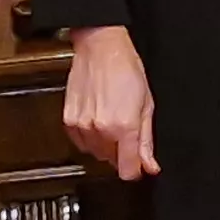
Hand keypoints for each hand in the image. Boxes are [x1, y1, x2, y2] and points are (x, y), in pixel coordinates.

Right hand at [63, 25, 157, 178]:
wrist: (100, 48)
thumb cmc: (126, 69)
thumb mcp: (146, 104)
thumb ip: (147, 141)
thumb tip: (150, 166)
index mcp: (124, 127)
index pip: (128, 171)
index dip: (135, 170)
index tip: (138, 165)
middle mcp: (101, 130)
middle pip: (112, 162)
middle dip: (121, 151)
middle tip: (125, 127)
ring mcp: (82, 126)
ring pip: (96, 153)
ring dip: (104, 144)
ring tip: (110, 118)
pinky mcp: (69, 121)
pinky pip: (80, 143)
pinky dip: (88, 137)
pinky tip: (96, 118)